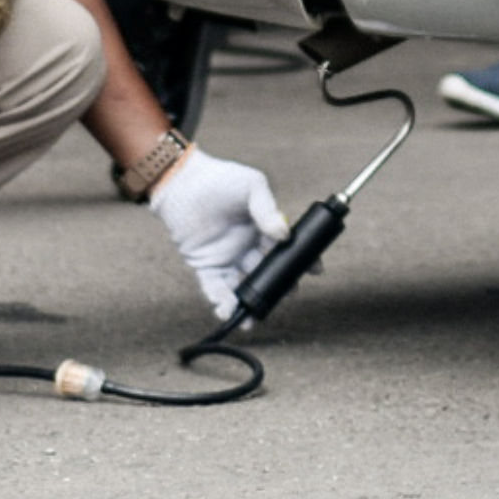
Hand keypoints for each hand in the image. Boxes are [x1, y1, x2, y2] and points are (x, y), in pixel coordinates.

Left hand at [145, 148, 290, 318]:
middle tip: (287, 295)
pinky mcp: (206, 266)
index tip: (315, 271)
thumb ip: (268, 209)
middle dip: (278, 287)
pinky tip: (227, 310)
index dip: (300, 261)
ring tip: (252, 319)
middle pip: (268, 273)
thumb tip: (284, 235)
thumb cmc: (220, 179)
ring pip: (243, 286)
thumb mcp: (252, 186)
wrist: (183, 181)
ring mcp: (227, 258)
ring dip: (249, 303)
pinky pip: (215, 288)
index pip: (286, 249)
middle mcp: (248, 247)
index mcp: (263, 228)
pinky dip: (222, 301)